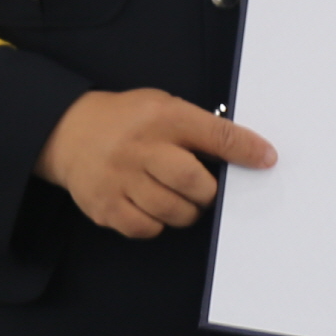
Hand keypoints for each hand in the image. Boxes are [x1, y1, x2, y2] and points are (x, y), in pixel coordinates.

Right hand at [33, 89, 273, 237]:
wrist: (68, 132)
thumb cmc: (127, 121)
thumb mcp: (163, 106)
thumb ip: (198, 128)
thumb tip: (245, 152)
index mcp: (162, 117)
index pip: (214, 134)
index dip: (245, 149)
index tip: (267, 159)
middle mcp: (140, 148)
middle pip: (194, 182)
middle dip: (209, 192)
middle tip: (205, 189)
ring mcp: (120, 180)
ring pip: (173, 212)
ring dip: (186, 211)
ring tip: (177, 197)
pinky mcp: (105, 206)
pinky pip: (147, 228)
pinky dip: (158, 223)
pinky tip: (151, 205)